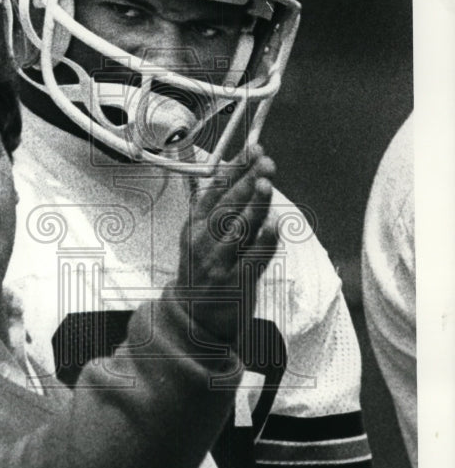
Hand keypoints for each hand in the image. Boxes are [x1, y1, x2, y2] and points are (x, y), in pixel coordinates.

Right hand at [178, 145, 277, 343]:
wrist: (193, 318)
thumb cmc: (202, 271)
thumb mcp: (198, 236)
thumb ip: (215, 205)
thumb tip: (232, 168)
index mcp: (194, 225)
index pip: (215, 190)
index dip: (235, 168)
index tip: (253, 149)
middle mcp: (203, 242)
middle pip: (226, 206)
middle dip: (246, 181)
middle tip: (265, 162)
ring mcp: (218, 263)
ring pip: (238, 229)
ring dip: (253, 205)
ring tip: (265, 183)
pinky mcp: (235, 283)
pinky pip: (252, 259)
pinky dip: (265, 241)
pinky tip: (275, 225)